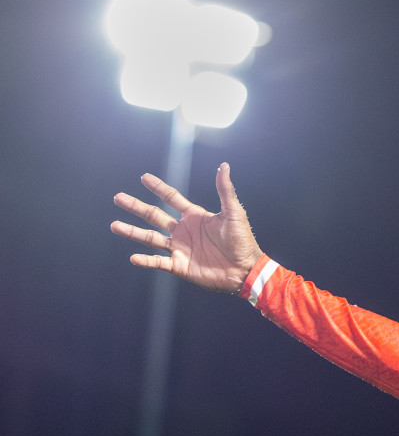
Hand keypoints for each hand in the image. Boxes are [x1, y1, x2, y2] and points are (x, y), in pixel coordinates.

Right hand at [111, 163, 263, 293]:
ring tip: (114, 225)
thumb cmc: (243, 241)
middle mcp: (183, 231)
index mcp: (194, 216)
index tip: (144, 177)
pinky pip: (158, 262)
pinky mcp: (180, 266)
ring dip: (132, 232)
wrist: (245, 269)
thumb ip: (225, 190)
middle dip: (136, 207)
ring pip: (150, 238)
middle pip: (154, 216)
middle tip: (118, 197)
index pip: (172, 198)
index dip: (158, 187)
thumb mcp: (234, 213)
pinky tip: (133, 257)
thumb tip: (223, 166)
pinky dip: (146, 261)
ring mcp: (180, 248)